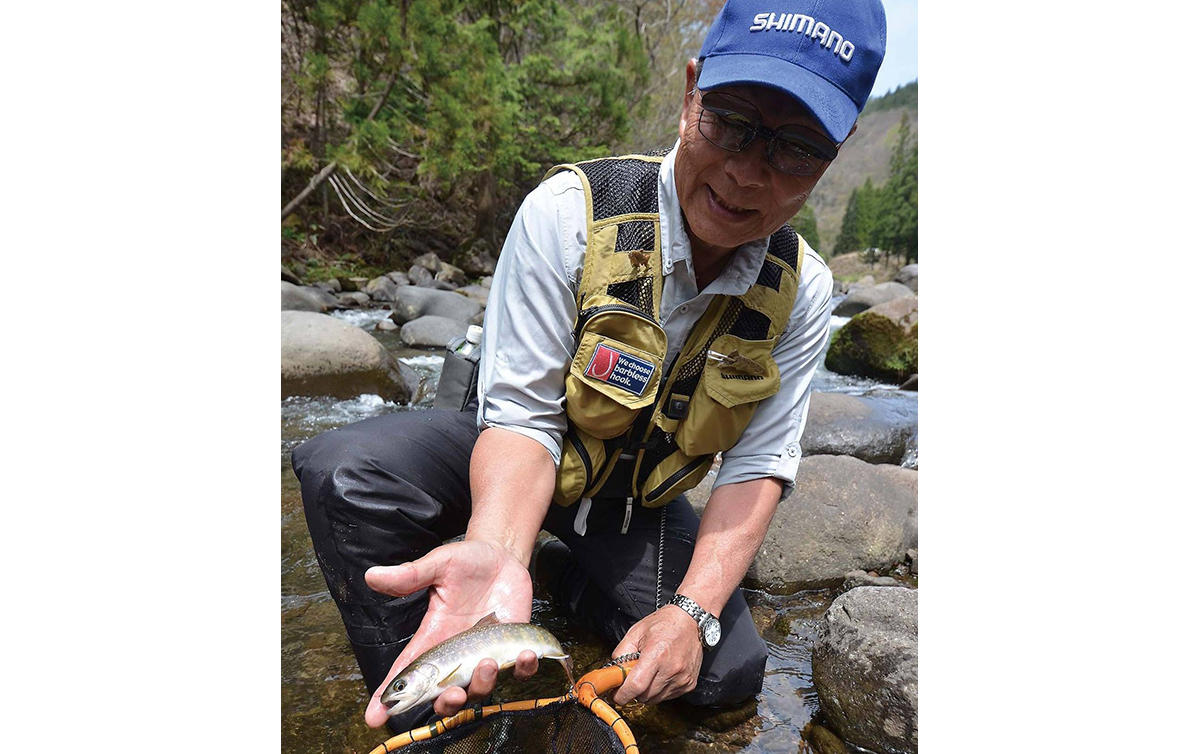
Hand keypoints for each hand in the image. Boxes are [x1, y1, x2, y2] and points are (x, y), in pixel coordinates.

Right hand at [362, 539, 538, 726]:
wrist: (502, 555)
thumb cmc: (467, 561)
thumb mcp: (438, 565)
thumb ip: (410, 575)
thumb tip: (371, 575)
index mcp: (434, 637)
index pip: (408, 671)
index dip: (389, 697)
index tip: (374, 716)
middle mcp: (458, 654)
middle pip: (446, 694)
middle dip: (447, 703)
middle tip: (452, 693)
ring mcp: (487, 654)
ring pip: (481, 689)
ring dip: (484, 684)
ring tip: (488, 662)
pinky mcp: (515, 648)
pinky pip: (521, 672)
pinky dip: (525, 669)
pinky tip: (527, 654)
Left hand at [610, 604, 703, 705]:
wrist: (690, 620)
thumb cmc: (664, 624)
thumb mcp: (635, 632)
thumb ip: (621, 653)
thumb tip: (613, 673)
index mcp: (656, 655)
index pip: (636, 686)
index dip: (622, 695)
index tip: (616, 695)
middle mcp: (671, 669)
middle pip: (644, 696)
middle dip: (633, 691)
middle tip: (632, 678)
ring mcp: (682, 678)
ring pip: (655, 699)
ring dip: (647, 691)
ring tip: (649, 673)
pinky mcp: (689, 684)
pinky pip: (667, 696)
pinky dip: (660, 690)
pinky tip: (661, 674)